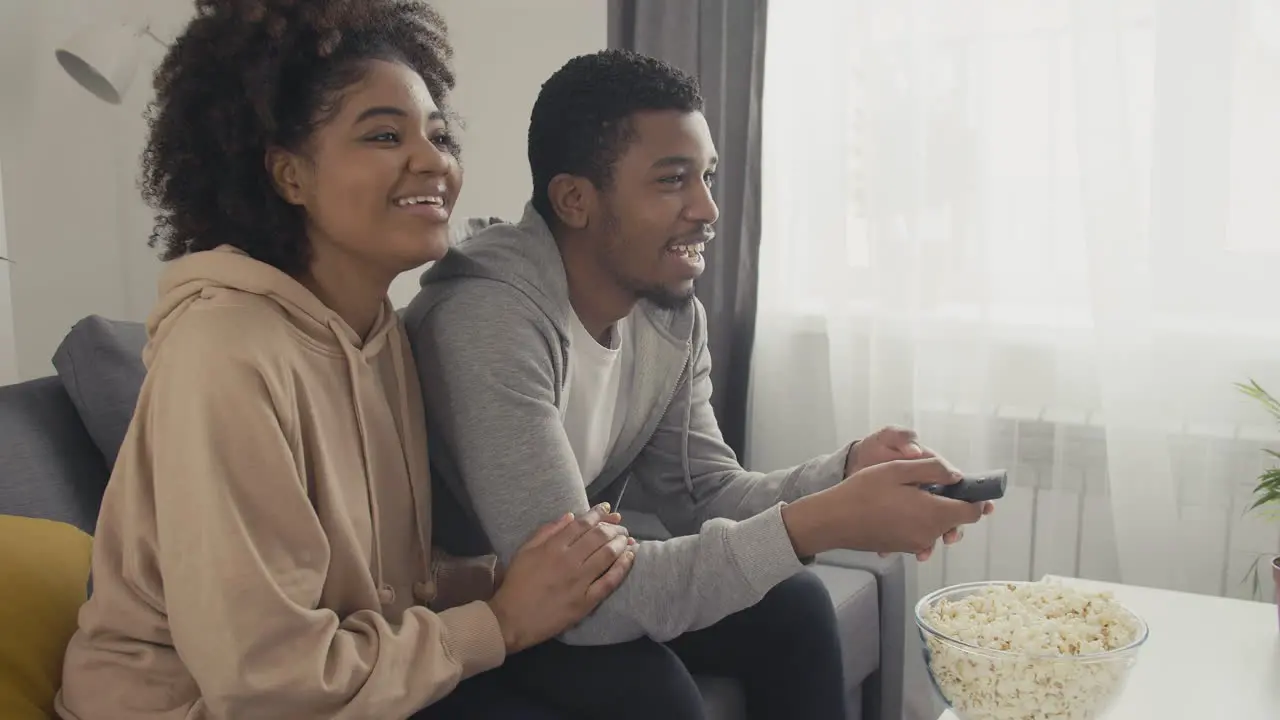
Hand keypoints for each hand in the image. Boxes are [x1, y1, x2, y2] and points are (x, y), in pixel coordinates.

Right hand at [485, 503, 635, 653]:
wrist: (512, 620)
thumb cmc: (517, 584)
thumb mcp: (525, 551)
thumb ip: (546, 531)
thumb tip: (570, 516)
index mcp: (553, 547)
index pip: (582, 524)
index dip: (598, 513)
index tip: (608, 509)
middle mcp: (569, 561)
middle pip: (599, 537)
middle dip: (613, 528)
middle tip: (620, 526)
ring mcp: (580, 581)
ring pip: (608, 555)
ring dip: (621, 543)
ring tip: (627, 538)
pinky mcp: (587, 601)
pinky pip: (610, 581)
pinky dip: (623, 567)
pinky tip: (630, 557)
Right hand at [845, 427, 994, 559]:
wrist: (834, 520)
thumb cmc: (864, 491)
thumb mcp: (899, 470)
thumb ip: (933, 469)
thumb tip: (957, 476)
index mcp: (934, 513)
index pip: (972, 512)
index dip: (976, 498)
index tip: (970, 486)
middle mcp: (929, 534)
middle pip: (956, 521)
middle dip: (953, 503)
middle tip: (935, 484)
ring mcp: (916, 544)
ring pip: (939, 527)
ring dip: (935, 512)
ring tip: (914, 494)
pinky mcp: (903, 548)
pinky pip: (922, 534)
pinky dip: (919, 521)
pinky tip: (900, 508)